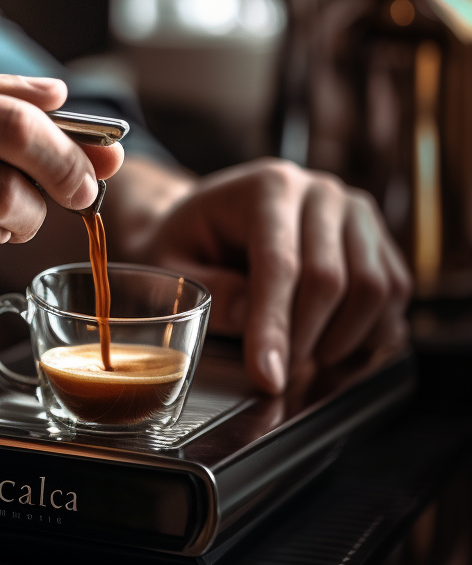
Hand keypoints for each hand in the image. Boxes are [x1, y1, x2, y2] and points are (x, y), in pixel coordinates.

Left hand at [109, 157, 410, 393]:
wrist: (216, 215)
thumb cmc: (189, 241)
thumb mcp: (171, 262)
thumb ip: (205, 288)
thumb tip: (247, 317)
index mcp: (266, 187)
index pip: (278, 264)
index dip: (273, 326)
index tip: (267, 377)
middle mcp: (319, 191)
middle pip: (329, 279)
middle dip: (303, 339)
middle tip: (276, 371)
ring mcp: (355, 212)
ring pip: (372, 289)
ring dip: (340, 338)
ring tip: (301, 353)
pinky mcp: (377, 237)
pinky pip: (394, 292)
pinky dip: (370, 329)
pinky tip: (332, 340)